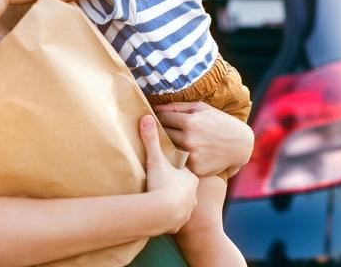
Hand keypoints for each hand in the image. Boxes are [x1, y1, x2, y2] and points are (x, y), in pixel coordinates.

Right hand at [139, 115, 197, 233]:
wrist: (161, 214)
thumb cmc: (161, 185)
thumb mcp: (155, 160)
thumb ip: (151, 140)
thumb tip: (146, 118)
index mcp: (190, 177)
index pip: (184, 170)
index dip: (176, 169)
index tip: (168, 168)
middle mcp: (193, 193)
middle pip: (185, 187)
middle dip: (177, 185)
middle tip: (165, 182)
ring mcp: (188, 209)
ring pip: (183, 203)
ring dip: (175, 201)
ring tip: (164, 199)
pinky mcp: (180, 223)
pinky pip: (177, 217)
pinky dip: (172, 215)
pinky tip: (164, 213)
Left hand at [154, 102, 253, 176]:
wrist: (241, 145)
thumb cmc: (219, 122)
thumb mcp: (201, 108)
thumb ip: (177, 106)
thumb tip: (155, 108)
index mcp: (190, 122)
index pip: (163, 119)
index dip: (159, 118)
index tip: (158, 119)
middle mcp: (190, 139)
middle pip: (163, 134)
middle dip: (162, 131)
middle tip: (162, 130)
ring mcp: (193, 156)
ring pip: (169, 149)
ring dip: (169, 145)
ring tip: (175, 140)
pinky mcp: (196, 168)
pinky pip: (180, 162)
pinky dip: (180, 158)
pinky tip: (185, 154)